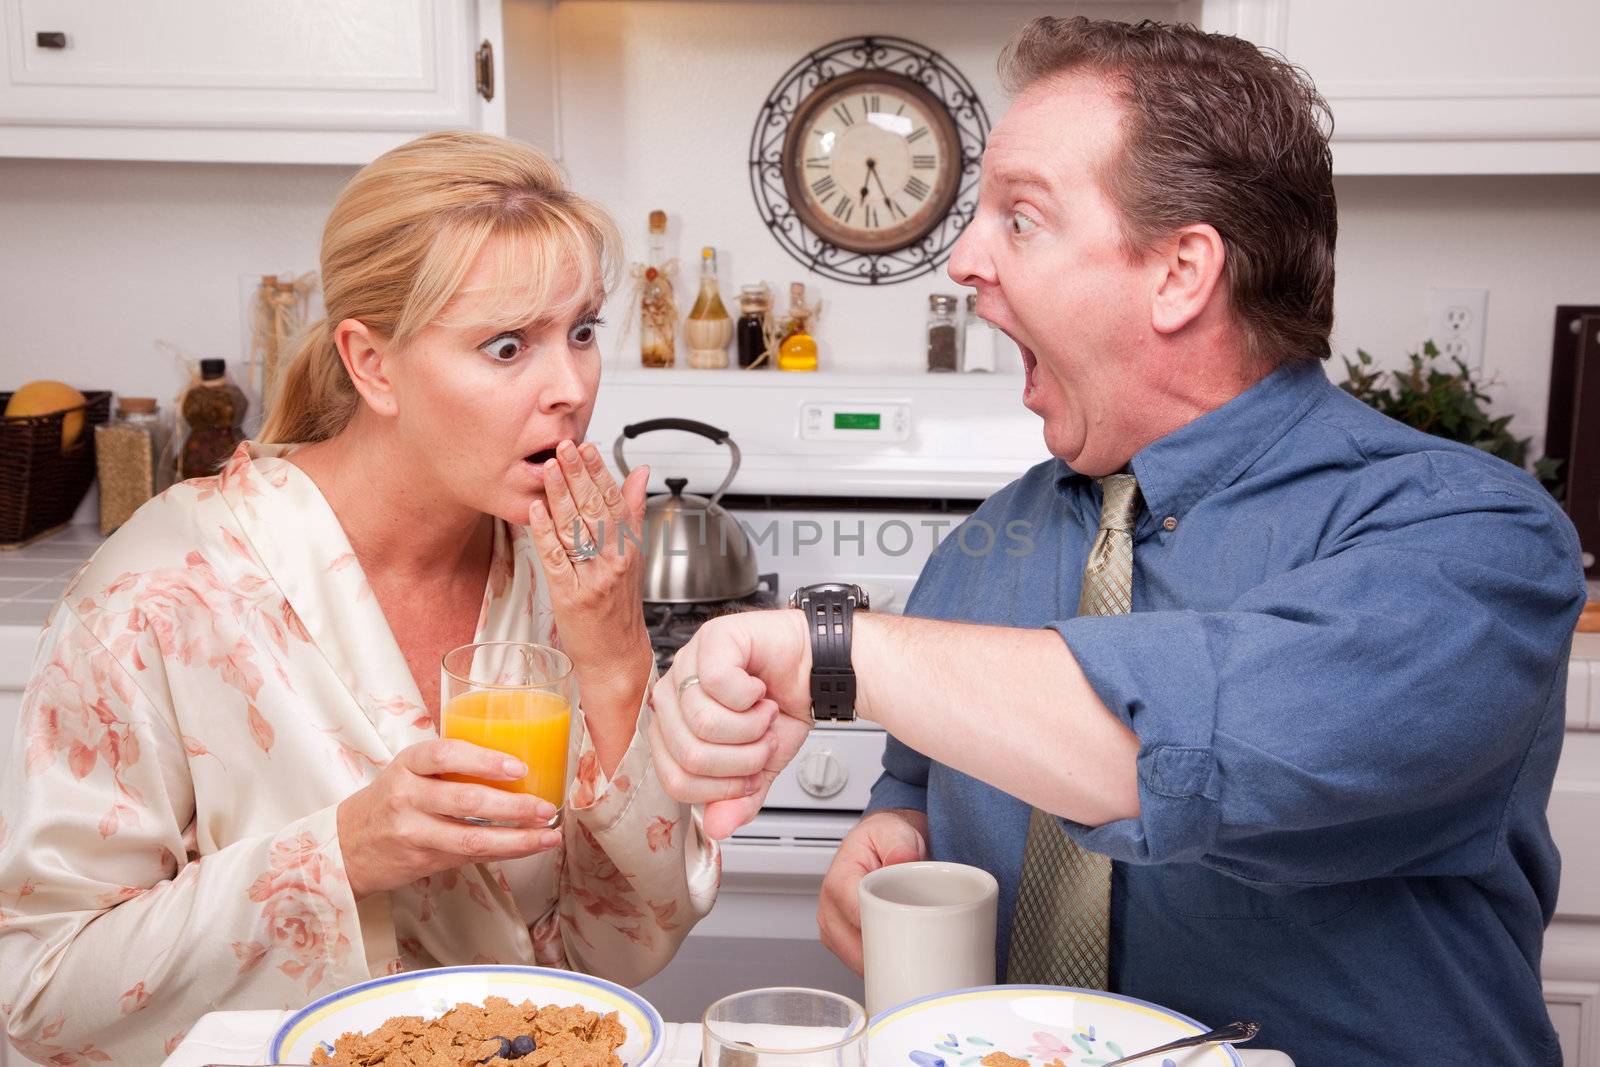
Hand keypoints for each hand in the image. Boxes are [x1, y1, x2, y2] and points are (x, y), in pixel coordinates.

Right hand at [336, 739, 560, 900]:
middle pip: (465, 800)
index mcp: (408, 764)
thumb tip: (520, 766)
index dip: (484, 760)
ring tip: (548, 835)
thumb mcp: (411, 772)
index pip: (446, 755)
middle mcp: (407, 796)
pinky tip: (527, 848)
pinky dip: (504, 852)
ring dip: (517, 839)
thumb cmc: (392, 799)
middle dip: (513, 806)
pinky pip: (469, 857)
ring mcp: (413, 832)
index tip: (519, 766)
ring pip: (471, 838)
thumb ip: (451, 767)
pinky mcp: (422, 861)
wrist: (346, 845)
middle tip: (545, 807)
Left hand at [527, 440, 652, 701]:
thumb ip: (632, 513)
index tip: (588, 447)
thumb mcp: (633, 558)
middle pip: (596, 511)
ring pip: (576, 530)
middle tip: (563, 447)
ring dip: (560, 496)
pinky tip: (537, 512)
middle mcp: (614, 562)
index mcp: (629, 550)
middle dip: (579, 476)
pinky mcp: (571, 596)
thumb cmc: (619, 609)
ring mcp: (593, 579)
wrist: (616, 657)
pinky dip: (545, 534)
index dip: (601, 472)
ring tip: (549, 469)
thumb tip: (638, 473)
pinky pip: (557, 560)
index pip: (616, 502)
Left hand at [648, 609, 813, 838]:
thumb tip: (717, 827)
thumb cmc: (783, 706)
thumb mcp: (761, 767)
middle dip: (741, 759)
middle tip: (762, 740)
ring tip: (764, 713)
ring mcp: (688, 663)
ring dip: (750, 728)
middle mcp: (673, 694)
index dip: (721, 788)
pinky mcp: (711, 639)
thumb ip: (738, 799)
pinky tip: (760, 690)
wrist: (818, 672)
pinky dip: (751, 697)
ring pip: (703, 721)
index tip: (750, 775)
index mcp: (674, 726)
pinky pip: (717, 684)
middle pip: (689, 754)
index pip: (674, 779)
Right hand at [818, 809, 928, 974]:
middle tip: (919, 950)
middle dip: (888, 955)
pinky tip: (897, 956)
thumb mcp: (896, 832)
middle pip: (855, 948)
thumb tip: (903, 859)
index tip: (911, 936)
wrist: (883, 845)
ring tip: (910, 951)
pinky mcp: (840, 941)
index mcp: (839, 881)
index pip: (857, 917)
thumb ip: (900, 844)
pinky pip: (858, 963)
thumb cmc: (886, 840)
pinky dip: (879, 964)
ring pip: (856, 961)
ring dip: (883, 962)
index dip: (884, 931)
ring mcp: (832, 928)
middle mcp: (829, 908)